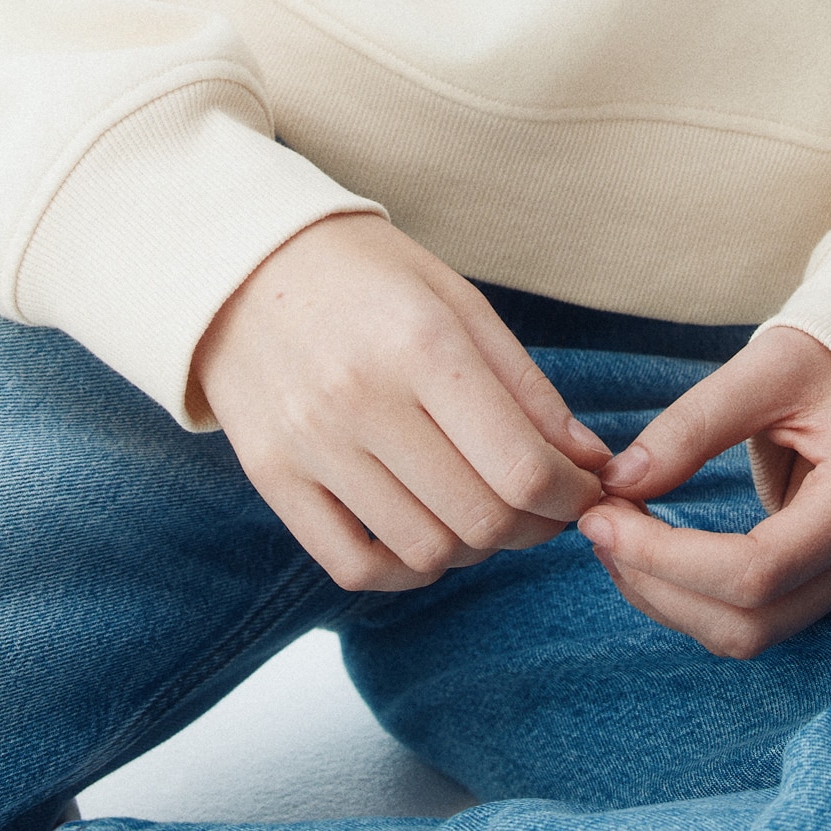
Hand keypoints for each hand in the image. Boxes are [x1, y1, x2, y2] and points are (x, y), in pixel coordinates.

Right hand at [190, 216, 610, 592]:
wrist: (238, 260)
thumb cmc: (364, 275)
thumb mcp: (456, 301)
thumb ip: (526, 387)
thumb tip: (591, 463)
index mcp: (422, 345)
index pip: (522, 467)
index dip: (573, 496)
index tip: (587, 490)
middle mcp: (362, 400)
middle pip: (481, 518)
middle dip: (536, 526)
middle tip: (547, 507)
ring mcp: (311, 445)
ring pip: (426, 551)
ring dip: (475, 548)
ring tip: (485, 512)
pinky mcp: (272, 477)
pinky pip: (354, 565)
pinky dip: (406, 569)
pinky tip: (427, 534)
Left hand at [577, 328, 830, 657]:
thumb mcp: (770, 368)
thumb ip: (695, 424)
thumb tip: (618, 483)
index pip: (758, 570)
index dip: (668, 557)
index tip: (603, 517)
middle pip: (750, 623)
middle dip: (659, 586)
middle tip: (598, 527)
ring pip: (747, 636)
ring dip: (666, 600)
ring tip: (613, 539)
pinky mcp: (821, 583)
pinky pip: (750, 619)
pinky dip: (688, 598)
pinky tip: (647, 552)